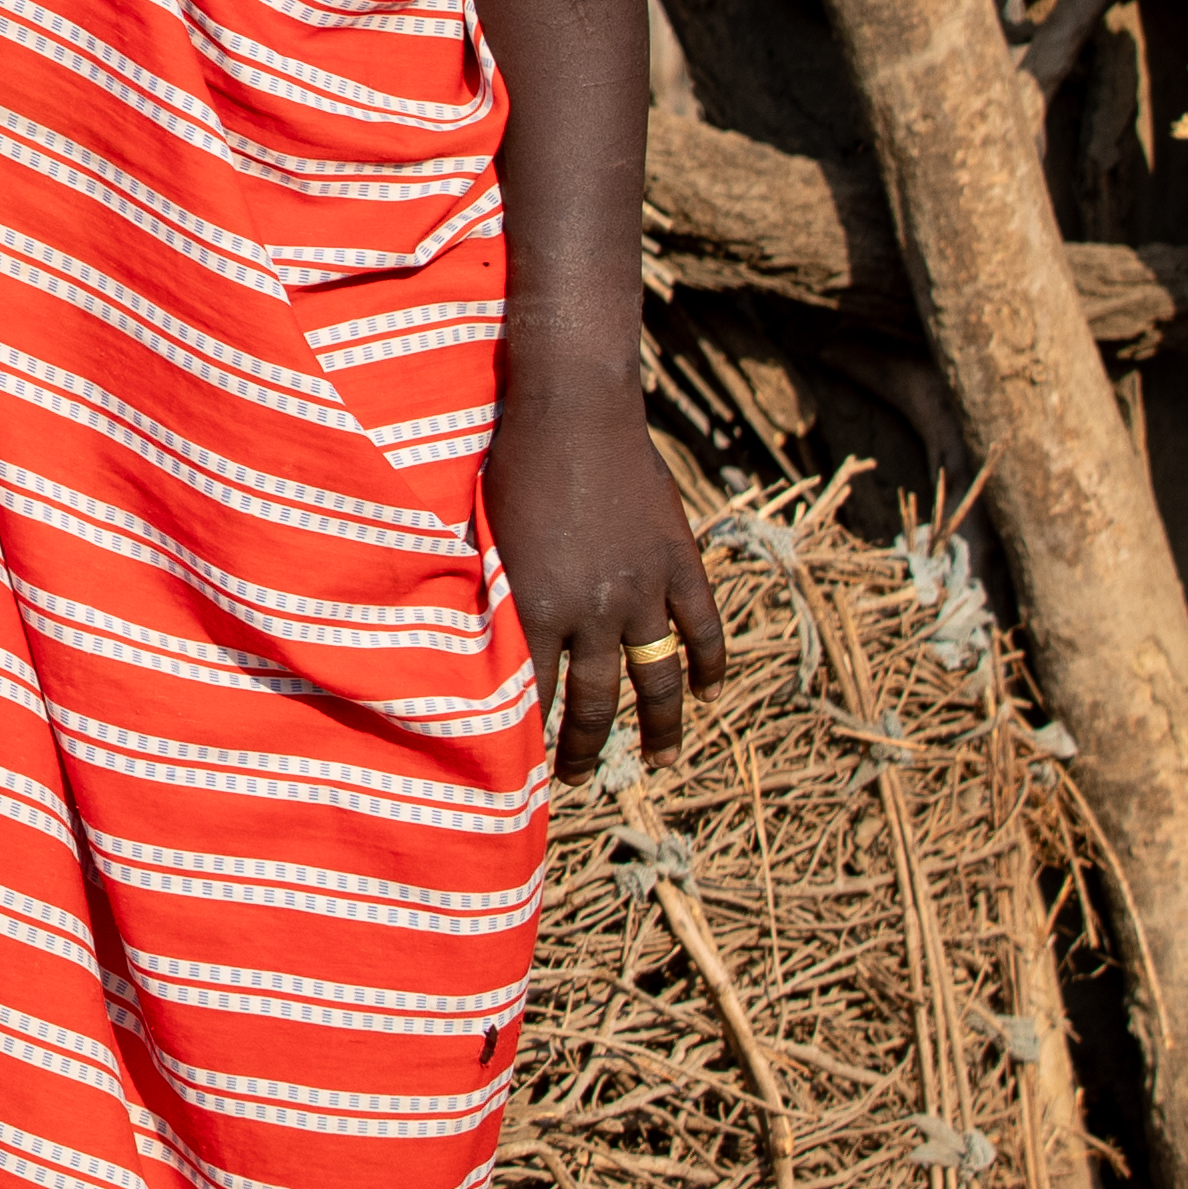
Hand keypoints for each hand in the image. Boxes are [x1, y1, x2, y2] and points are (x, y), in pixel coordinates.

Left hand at [495, 357, 722, 769]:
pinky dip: (709, 663)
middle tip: (578, 779)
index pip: (532, 692)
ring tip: (660, 762)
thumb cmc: (510, 463)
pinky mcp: (677, 559)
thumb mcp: (484, 535)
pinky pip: (703, 626)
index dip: (527, 734)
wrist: (571, 409)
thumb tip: (478, 642)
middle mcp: (592, 610)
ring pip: (657, 678)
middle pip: (595, 701)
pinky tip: (707, 691)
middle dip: (587, 748)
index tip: (520, 768)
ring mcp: (642, 588)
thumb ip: (495, 593)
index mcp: (534, 606)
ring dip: (659, 727)